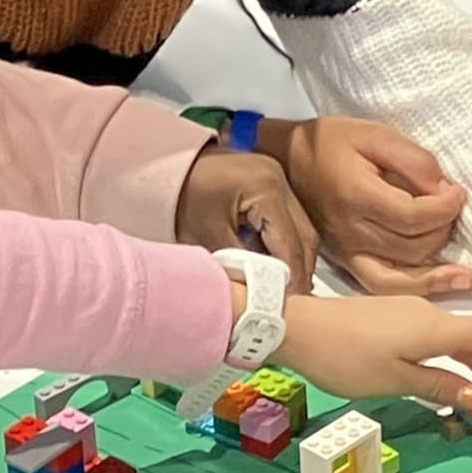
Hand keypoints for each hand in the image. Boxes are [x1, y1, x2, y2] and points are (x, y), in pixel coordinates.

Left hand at [176, 145, 318, 290]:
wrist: (166, 167)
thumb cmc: (181, 197)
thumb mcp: (206, 236)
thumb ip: (239, 265)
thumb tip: (263, 292)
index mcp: (267, 189)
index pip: (290, 244)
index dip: (293, 278)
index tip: (291, 305)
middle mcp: (280, 180)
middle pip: (305, 235)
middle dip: (301, 271)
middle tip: (293, 301)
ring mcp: (279, 178)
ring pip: (301, 228)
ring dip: (295, 258)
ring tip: (284, 287)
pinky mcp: (271, 182)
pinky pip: (288, 218)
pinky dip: (284, 243)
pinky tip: (274, 264)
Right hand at [262, 117, 470, 297]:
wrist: (289, 158)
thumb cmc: (333, 142)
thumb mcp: (375, 134)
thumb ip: (413, 159)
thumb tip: (443, 189)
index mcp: (357, 196)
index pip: (414, 217)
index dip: (446, 208)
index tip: (457, 192)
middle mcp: (351, 231)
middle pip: (413, 248)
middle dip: (444, 229)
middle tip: (453, 208)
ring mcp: (346, 250)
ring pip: (403, 273)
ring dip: (437, 266)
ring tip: (461, 265)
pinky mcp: (346, 260)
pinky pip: (383, 285)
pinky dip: (415, 287)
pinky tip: (441, 281)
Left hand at [270, 291, 471, 407]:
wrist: (295, 328)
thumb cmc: (344, 357)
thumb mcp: (395, 381)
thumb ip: (440, 386)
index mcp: (436, 328)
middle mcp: (429, 314)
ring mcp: (409, 312)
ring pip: (456, 338)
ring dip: (471, 368)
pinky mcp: (391, 316)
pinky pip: (434, 336)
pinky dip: (448, 359)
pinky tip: (440, 381)